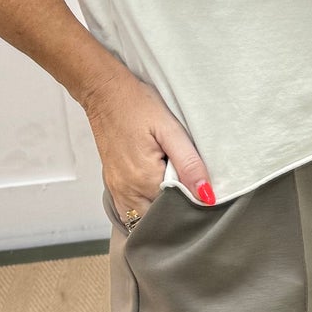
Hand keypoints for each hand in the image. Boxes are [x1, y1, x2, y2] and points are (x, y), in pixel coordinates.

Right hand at [82, 61, 214, 226]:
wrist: (105, 92)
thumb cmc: (137, 105)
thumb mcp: (170, 129)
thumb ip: (189, 164)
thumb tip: (207, 195)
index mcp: (144, 179)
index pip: (174, 211)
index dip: (191, 206)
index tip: (201, 194)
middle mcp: (127, 190)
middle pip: (156, 220)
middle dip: (174, 214)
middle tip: (189, 193)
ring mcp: (117, 189)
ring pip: (141, 218)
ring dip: (158, 212)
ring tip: (173, 193)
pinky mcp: (112, 183)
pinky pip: (129, 209)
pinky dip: (144, 207)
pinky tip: (156, 192)